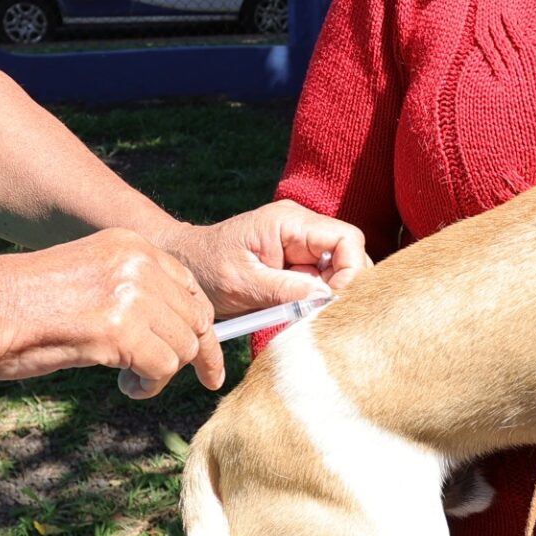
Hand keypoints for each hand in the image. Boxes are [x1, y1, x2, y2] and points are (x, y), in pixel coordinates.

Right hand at [0, 228, 223, 398]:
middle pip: (195, 318)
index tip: (206, 356)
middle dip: (194, 354)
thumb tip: (171, 329)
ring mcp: (131, 293)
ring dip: (162, 373)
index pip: (190, 287)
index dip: (200, 326)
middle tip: (168, 378)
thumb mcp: (88, 280)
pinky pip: (162, 368)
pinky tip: (126, 385)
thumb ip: (130, 293)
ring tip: (131, 380)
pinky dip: (149, 385)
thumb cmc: (18, 304)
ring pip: (183, 346)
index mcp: (129, 244)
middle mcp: (137, 262)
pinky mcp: (119, 329)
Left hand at [159, 200, 369, 316]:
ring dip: (327, 297)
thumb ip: (285, 289)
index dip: (351, 273)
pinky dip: (316, 300)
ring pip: (339, 271)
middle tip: (319, 314)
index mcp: (289, 222)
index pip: (347, 240)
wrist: (184, 263)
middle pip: (350, 255)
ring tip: (302, 314)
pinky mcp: (298, 261)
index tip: (332, 303)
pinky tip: (298, 312)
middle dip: (341, 287)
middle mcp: (302, 227)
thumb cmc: (206, 268)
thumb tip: (327, 298)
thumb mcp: (242, 283)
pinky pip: (323, 280)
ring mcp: (302, 244)